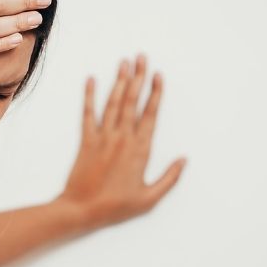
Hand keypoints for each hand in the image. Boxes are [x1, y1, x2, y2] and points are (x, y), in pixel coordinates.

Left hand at [57, 54, 185, 228]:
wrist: (82, 210)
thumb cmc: (116, 207)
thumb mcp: (149, 199)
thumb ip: (169, 178)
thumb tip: (184, 160)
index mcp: (140, 149)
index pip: (150, 114)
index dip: (155, 93)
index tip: (159, 75)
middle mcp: (123, 138)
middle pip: (132, 101)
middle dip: (138, 77)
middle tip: (142, 57)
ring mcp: (103, 137)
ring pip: (113, 103)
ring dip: (119, 81)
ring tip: (124, 62)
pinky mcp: (86, 141)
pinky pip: (88, 114)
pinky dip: (89, 95)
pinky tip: (91, 79)